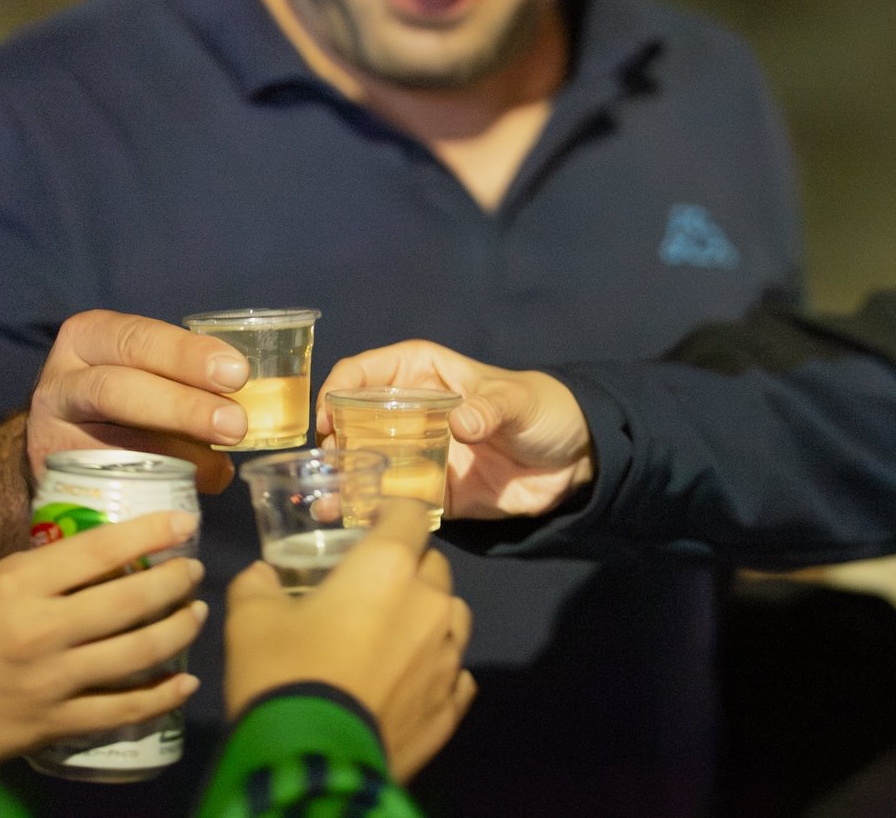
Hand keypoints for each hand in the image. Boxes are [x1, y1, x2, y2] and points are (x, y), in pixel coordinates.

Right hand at [0, 509, 205, 769]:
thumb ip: (32, 571)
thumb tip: (89, 552)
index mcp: (17, 586)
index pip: (99, 550)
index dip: (150, 532)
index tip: (184, 520)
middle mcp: (41, 630)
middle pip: (130, 600)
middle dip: (175, 580)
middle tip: (193, 571)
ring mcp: (52, 681)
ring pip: (138, 653)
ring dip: (178, 630)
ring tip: (195, 613)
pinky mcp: (55, 723)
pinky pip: (123, 710)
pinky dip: (162, 696)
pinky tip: (185, 681)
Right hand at [27, 310, 250, 493]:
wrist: (59, 437)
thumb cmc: (122, 391)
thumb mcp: (140, 365)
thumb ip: (185, 374)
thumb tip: (256, 404)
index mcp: (89, 338)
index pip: (137, 339)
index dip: (186, 355)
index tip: (236, 372)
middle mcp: (61, 382)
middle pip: (116, 391)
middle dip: (182, 408)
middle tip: (235, 425)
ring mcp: (50, 433)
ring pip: (112, 445)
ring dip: (178, 457)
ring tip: (220, 464)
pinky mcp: (57, 478)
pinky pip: (112, 485)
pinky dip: (162, 486)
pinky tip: (197, 485)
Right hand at [224, 500, 476, 781]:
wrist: (311, 761)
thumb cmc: (283, 674)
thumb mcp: (250, 622)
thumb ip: (258, 585)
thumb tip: (262, 575)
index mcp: (388, 566)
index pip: (411, 514)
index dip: (393, 514)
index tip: (371, 524)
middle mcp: (430, 602)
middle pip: (433, 566)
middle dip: (408, 569)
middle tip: (371, 591)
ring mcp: (449, 655)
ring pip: (452, 615)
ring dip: (429, 616)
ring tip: (395, 637)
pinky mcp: (452, 703)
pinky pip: (455, 672)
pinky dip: (436, 670)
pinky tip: (410, 683)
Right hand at [313, 340, 595, 518]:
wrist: (575, 460)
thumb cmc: (544, 409)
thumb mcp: (519, 400)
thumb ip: (492, 409)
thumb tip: (462, 423)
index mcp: (422, 374)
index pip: (365, 372)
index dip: (338, 389)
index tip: (326, 417)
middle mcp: (408, 413)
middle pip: (352, 422)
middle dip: (330, 442)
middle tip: (321, 468)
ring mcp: (416, 456)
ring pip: (364, 464)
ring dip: (341, 480)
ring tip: (324, 501)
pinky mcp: (429, 495)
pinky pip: (391, 502)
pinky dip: (367, 512)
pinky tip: (346, 524)